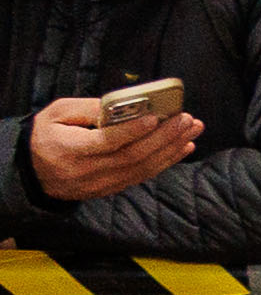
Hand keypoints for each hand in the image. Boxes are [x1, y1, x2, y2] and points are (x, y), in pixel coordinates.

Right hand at [25, 92, 198, 203]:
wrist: (34, 172)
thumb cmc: (46, 135)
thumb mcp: (55, 114)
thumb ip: (87, 109)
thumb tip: (122, 105)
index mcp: (71, 148)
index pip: (107, 142)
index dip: (132, 131)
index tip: (155, 118)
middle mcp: (89, 170)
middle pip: (133, 156)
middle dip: (164, 137)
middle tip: (186, 120)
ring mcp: (103, 183)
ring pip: (143, 168)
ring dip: (172, 149)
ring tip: (191, 130)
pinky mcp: (113, 188)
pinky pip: (143, 175)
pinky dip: (166, 161)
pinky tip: (182, 147)